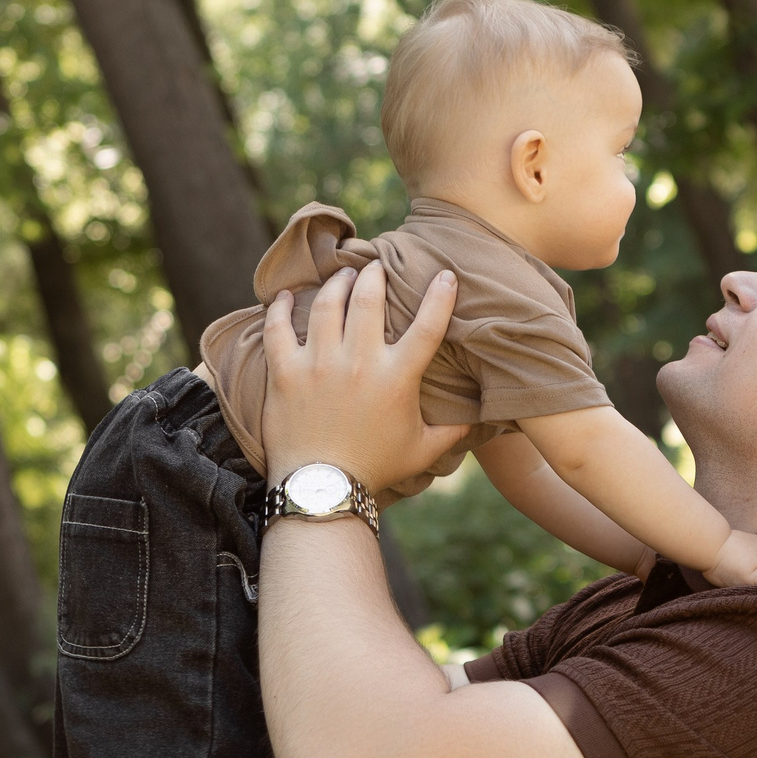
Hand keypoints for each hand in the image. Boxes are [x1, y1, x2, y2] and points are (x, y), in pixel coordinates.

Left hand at [260, 261, 469, 496]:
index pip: (427, 326)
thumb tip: (478, 419)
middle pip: (369, 299)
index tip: (445, 275)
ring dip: (336, 283)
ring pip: (326, 304)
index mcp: (396, 377)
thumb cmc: (374, 469)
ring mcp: (319, 364)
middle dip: (375, 275)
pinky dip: (280, 307)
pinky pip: (278, 328)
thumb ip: (451, 432)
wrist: (323, 490)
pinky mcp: (285, 372)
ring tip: (343, 276)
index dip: (440, 296)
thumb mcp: (421, 451)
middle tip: (377, 267)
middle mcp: (358, 363)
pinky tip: (285, 297)